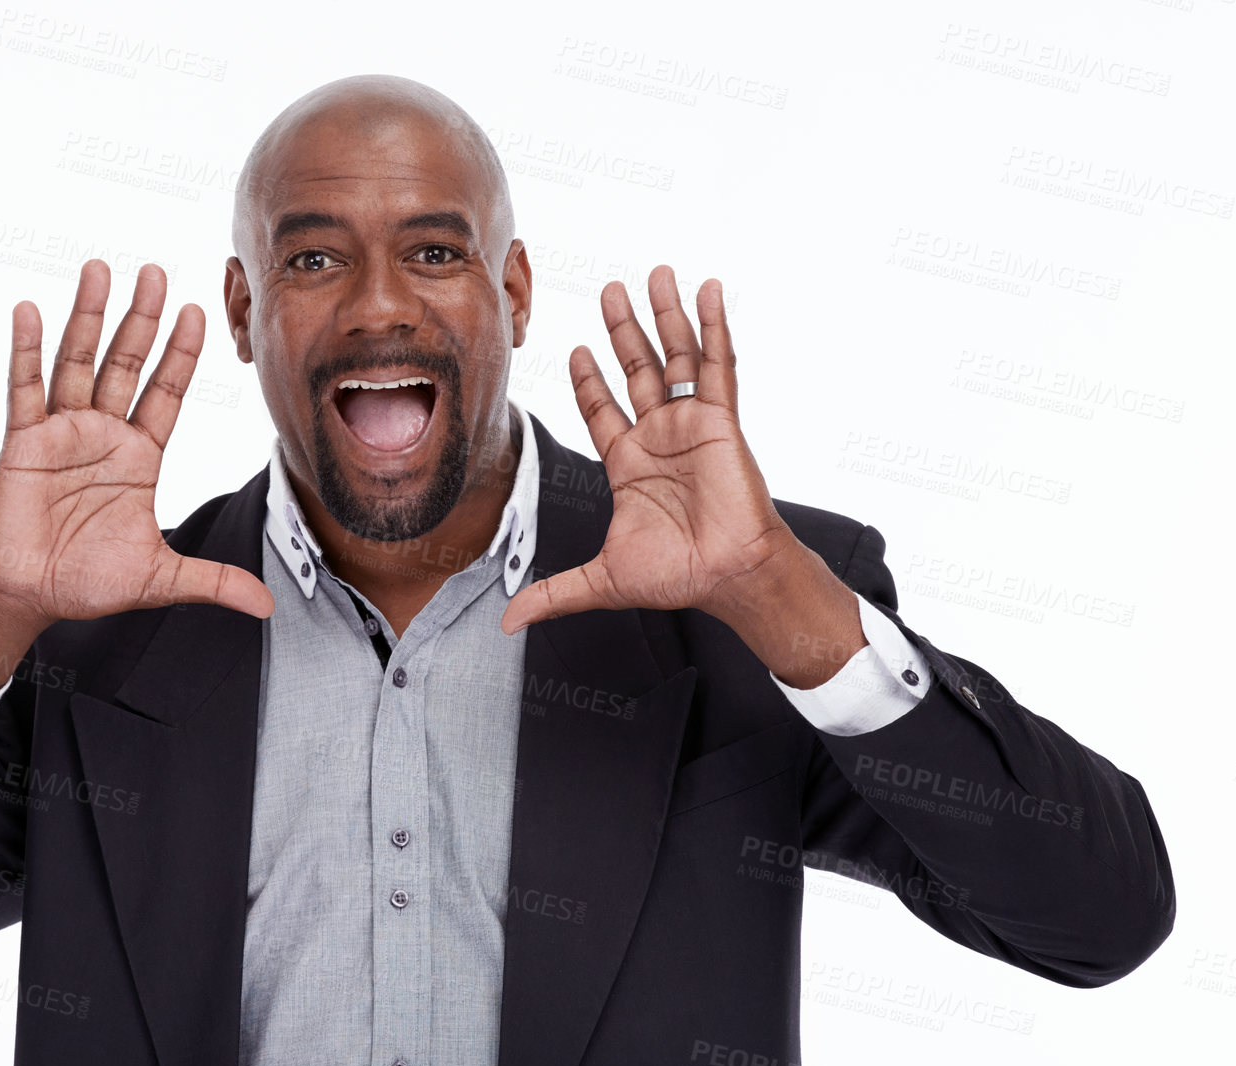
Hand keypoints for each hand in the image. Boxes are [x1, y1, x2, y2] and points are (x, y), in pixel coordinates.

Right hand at [0, 259, 274, 628]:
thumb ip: (213, 581)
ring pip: (78, 362)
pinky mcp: (23, 442)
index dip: (181, 354)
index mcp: (139, 457)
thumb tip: (265, 605)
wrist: (27, 596)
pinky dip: (26, 350)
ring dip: (88, 317)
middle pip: (126, 364)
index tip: (197, 311)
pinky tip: (31, 310)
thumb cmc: (87, 580)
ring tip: (100, 269)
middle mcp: (103, 434)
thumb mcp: (161, 579)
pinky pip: (25, 388)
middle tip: (155, 271)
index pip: (166, 393)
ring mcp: (62, 432)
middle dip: (141, 319)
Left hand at [501, 266, 794, 634]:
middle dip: (622, 330)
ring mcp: (690, 423)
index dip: (588, 380)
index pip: (603, 408)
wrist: (726, 576)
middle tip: (610, 289)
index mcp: (629, 463)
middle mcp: (658, 436)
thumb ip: (554, 593)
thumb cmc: (677, 576)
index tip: (576, 349)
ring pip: (675, 357)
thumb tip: (509, 622)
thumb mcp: (601, 580)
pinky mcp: (721, 419)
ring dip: (664, 315)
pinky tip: (708, 291)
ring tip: (655, 273)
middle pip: (636, 369)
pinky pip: (716, 364)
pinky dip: (713, 326)